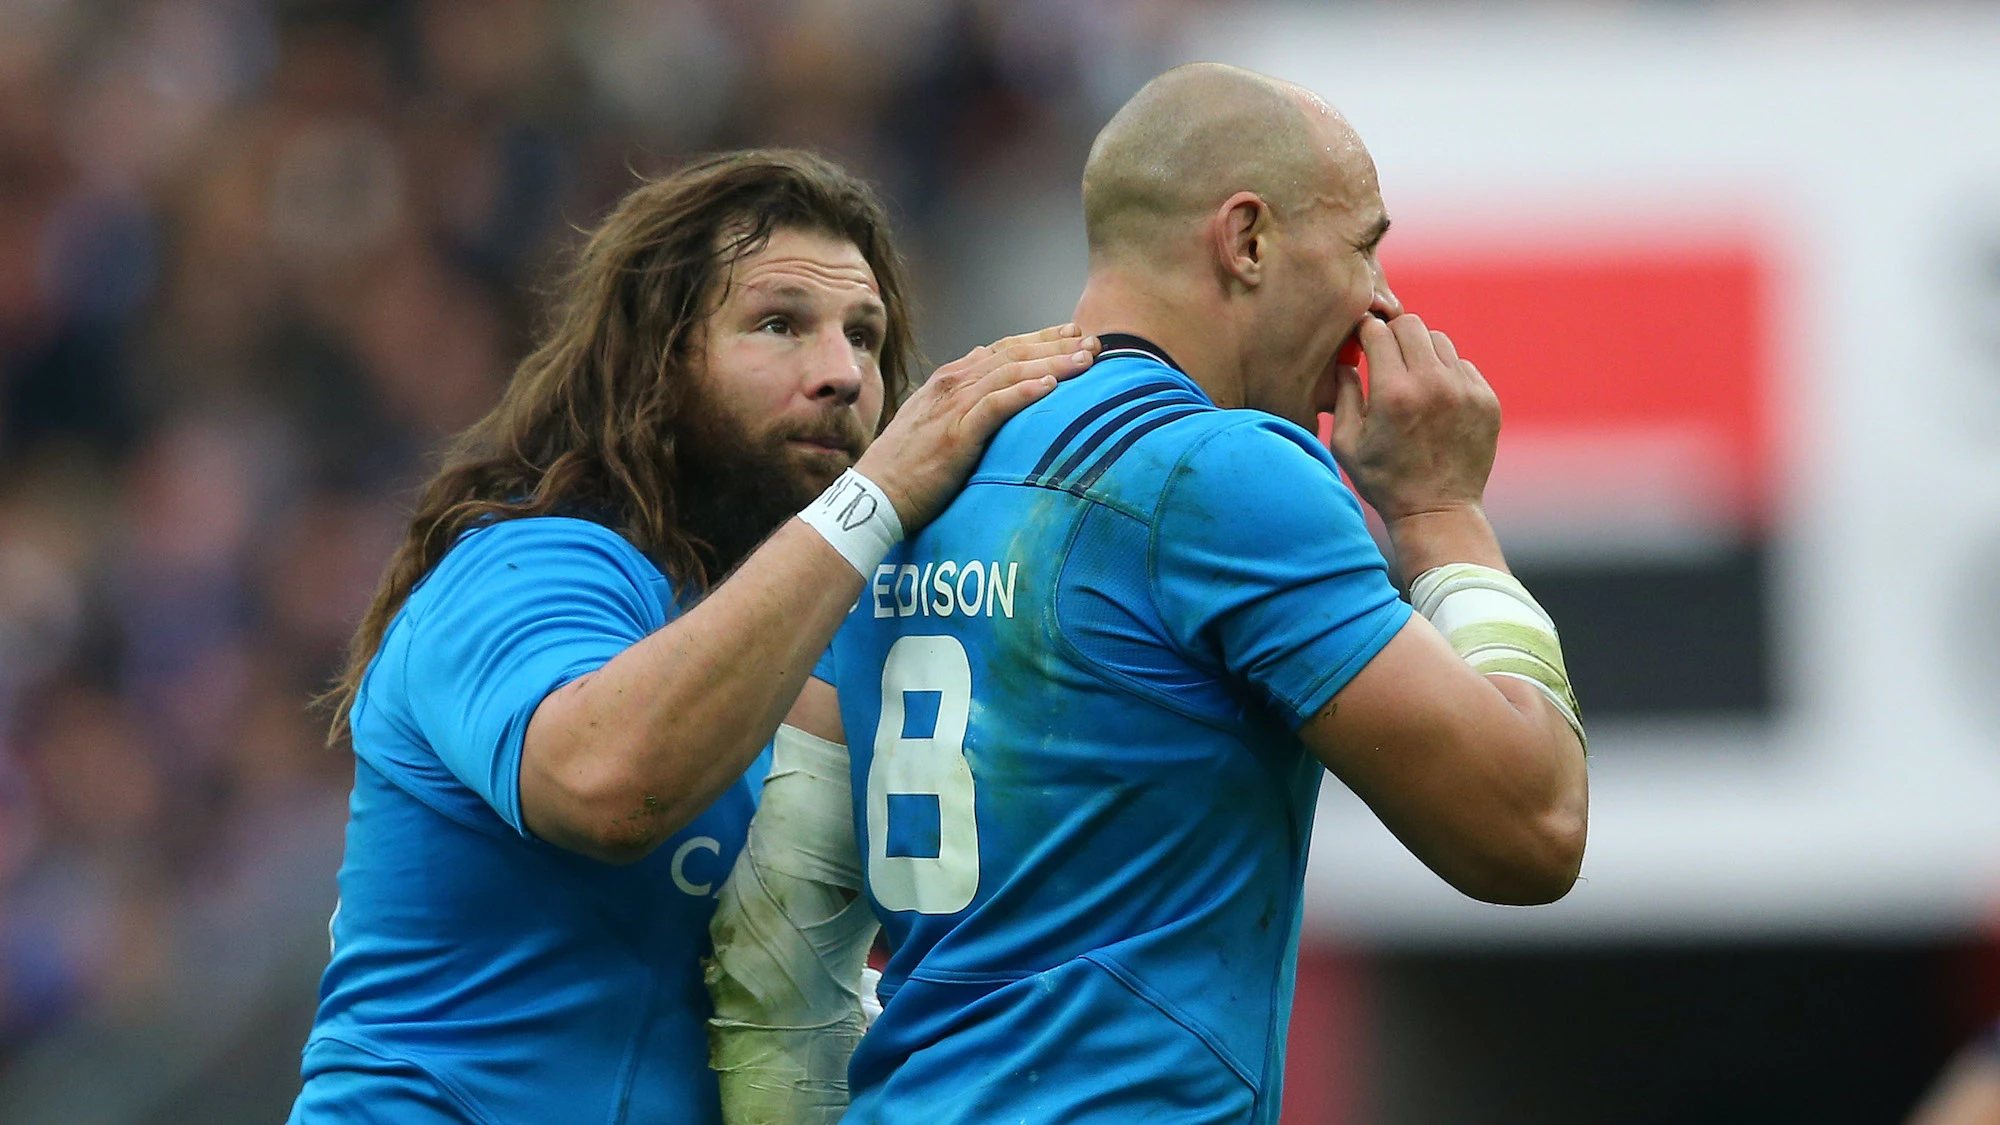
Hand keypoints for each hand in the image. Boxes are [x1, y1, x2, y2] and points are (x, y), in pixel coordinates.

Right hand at [857, 324, 1097, 530]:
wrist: (876, 495)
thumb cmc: (905, 466)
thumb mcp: (931, 422)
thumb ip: (960, 400)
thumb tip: (984, 381)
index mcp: (949, 380)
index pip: (1002, 349)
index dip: (1040, 339)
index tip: (1072, 334)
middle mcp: (952, 385)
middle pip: (1013, 354)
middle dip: (1056, 345)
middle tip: (1093, 341)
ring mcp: (953, 407)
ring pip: (1010, 374)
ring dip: (1051, 363)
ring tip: (1085, 360)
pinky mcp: (956, 434)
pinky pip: (995, 406)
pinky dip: (1023, 393)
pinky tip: (1050, 387)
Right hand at [1326, 313, 1499, 526]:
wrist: (1438, 513)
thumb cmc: (1385, 482)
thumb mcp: (1347, 444)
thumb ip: (1342, 396)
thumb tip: (1346, 362)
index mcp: (1393, 393)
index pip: (1377, 331)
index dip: (1364, 332)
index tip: (1360, 342)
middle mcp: (1432, 384)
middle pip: (1412, 324)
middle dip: (1393, 333)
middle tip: (1385, 354)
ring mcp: (1465, 391)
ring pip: (1440, 340)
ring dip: (1421, 351)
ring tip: (1412, 378)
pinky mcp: (1486, 401)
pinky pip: (1463, 365)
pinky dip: (1446, 373)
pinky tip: (1435, 399)